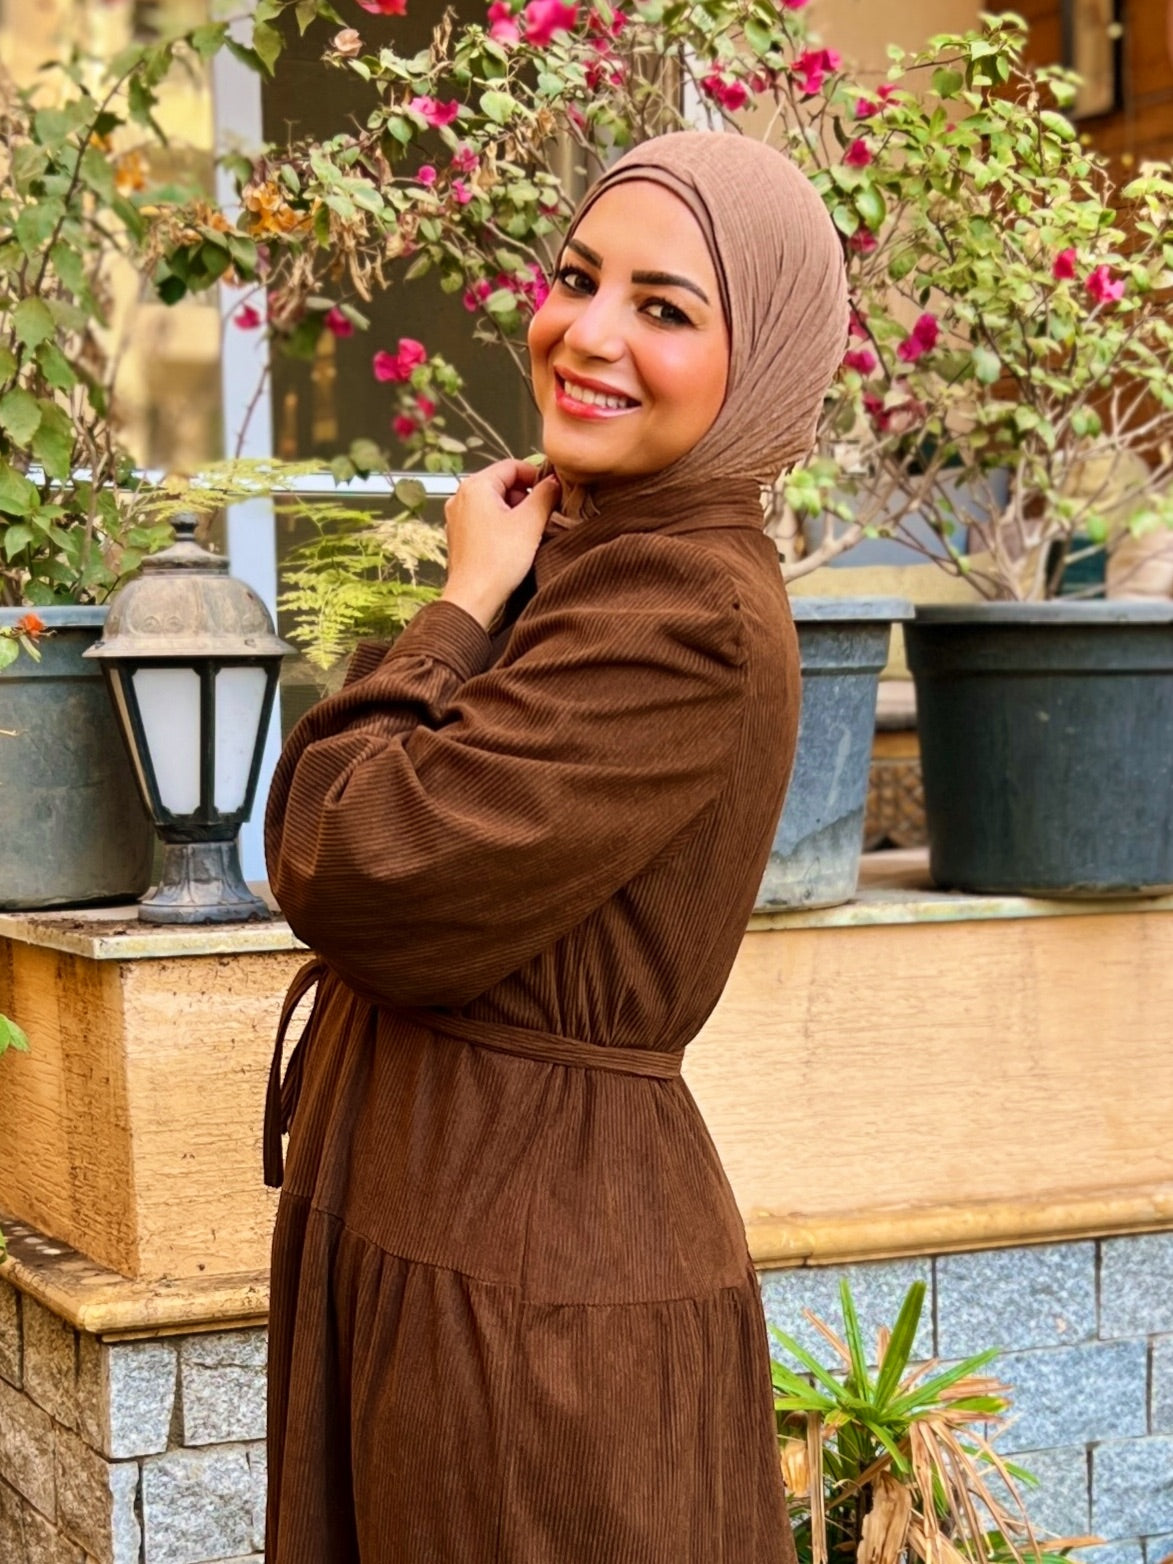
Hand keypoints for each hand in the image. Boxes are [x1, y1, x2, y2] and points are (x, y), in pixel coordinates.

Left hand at [440, 459, 560, 629]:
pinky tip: (514, 541)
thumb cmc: (497, 562)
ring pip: (494, 502)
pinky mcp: (460, 536)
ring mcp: (457, 517)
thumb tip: (555, 482)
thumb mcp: (530, 523)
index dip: (537, 475)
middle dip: (526, 495)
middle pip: (502, 483)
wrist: (473, 598)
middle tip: (544, 513)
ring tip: (531, 530)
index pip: (512, 466)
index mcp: (476, 486)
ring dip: (515, 511)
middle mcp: (461, 497)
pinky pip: (485, 519)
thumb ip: (545, 495)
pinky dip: (502, 524)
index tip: (553, 490)